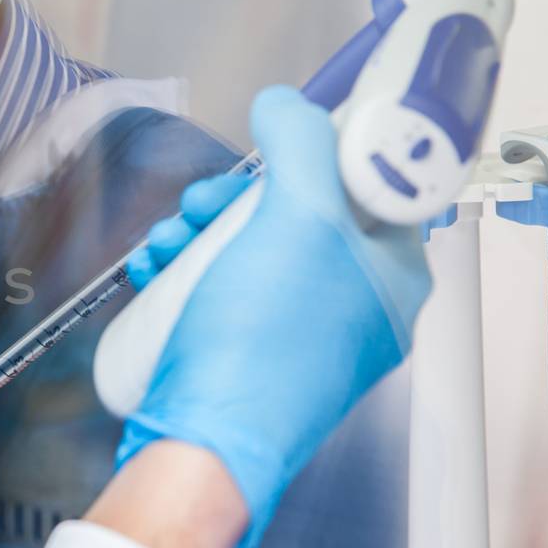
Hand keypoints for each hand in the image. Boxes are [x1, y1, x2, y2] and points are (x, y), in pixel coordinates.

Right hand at [116, 86, 430, 546]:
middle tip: (198, 206)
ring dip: (197, 235)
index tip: (267, 149)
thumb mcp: (297, 220)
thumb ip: (302, 146)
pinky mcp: (250, 359)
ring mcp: (302, 338)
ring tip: (162, 245)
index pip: (367, 187)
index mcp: (393, 277)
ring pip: (251, 252)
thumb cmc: (260, 345)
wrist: (203, 442)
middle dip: (232, 202)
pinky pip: (223, 293)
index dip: (313, 155)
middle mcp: (355, 308)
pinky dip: (186, 274)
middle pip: (297, 216)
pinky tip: (153, 273)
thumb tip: (288, 104)